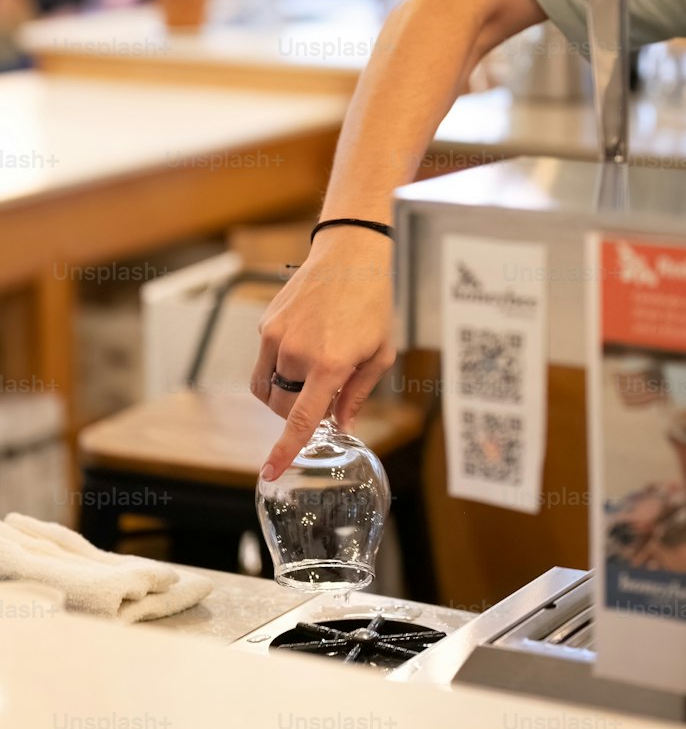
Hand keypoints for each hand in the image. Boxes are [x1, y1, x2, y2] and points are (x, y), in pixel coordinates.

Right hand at [250, 227, 395, 478]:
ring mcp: (277, 337)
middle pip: (283, 409)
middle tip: (323, 395)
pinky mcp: (266, 324)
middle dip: (297, 414)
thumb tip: (342, 424)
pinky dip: (276, 369)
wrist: (350, 255)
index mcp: (330, 364)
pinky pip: (262, 363)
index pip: (301, 419)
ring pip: (267, 390)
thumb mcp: (380, 352)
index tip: (269, 473)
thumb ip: (358, 393)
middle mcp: (298, 353)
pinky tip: (301, 348)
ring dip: (283, 395)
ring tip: (308, 375)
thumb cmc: (373, 304)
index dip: (284, 450)